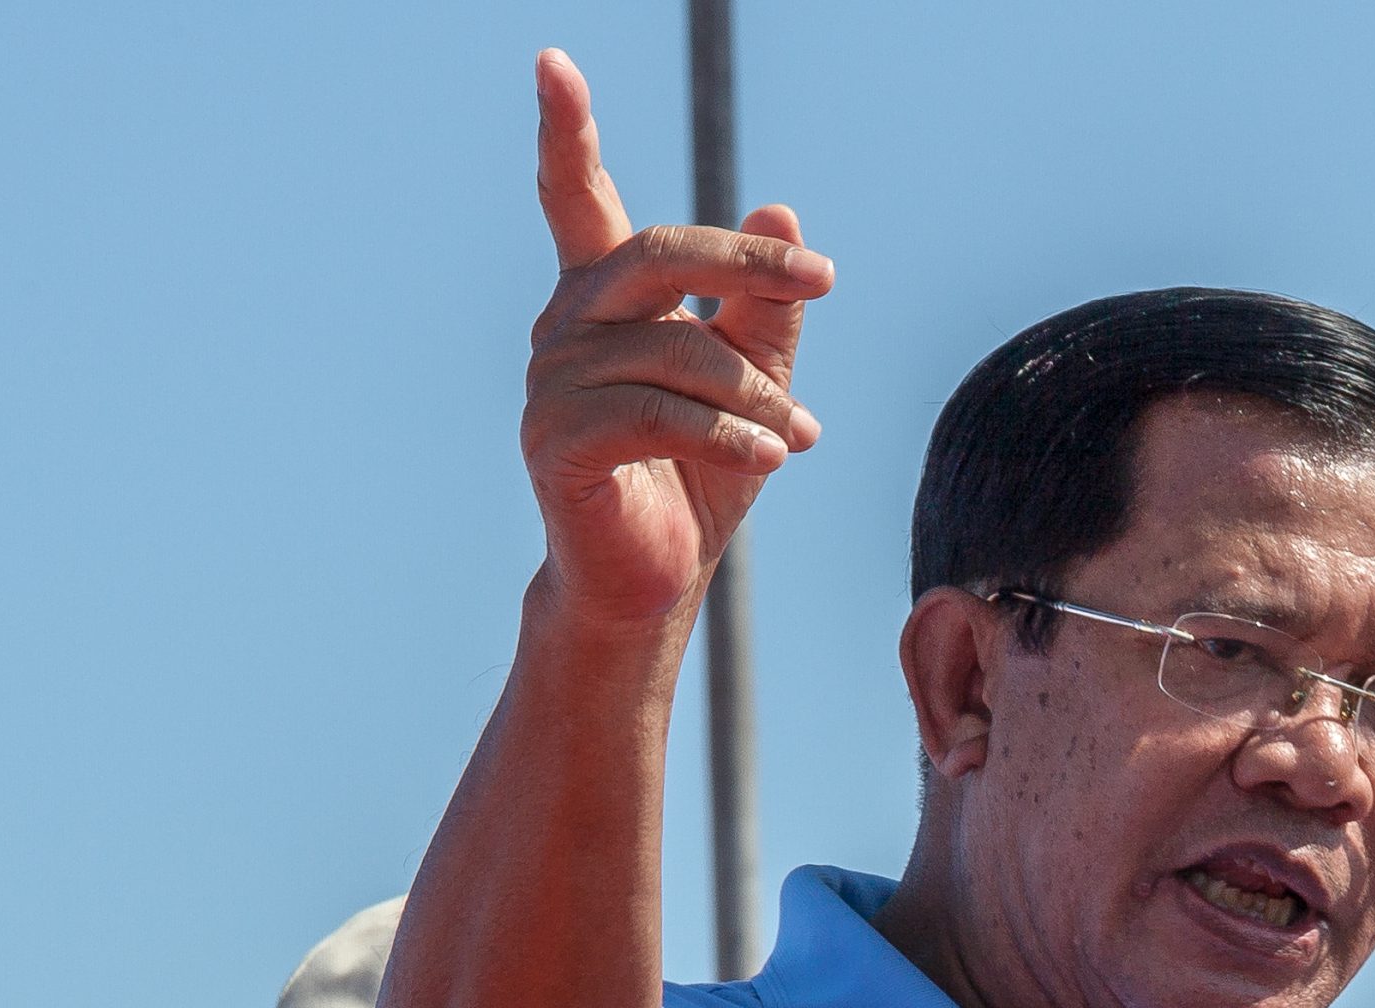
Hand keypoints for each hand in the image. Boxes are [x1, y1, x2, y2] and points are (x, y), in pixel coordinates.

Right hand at [520, 49, 833, 638]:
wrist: (653, 580)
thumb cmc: (698, 475)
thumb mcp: (752, 380)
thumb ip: (763, 305)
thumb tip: (784, 209)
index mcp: (601, 298)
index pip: (577, 198)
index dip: (566, 130)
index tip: (552, 60)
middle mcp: (563, 326)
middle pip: (658, 254)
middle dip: (748, 262)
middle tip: (823, 278)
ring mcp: (550, 384)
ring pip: (677, 347)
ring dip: (754, 393)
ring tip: (795, 435)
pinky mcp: (557, 444)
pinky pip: (661, 414)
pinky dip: (729, 436)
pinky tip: (770, 458)